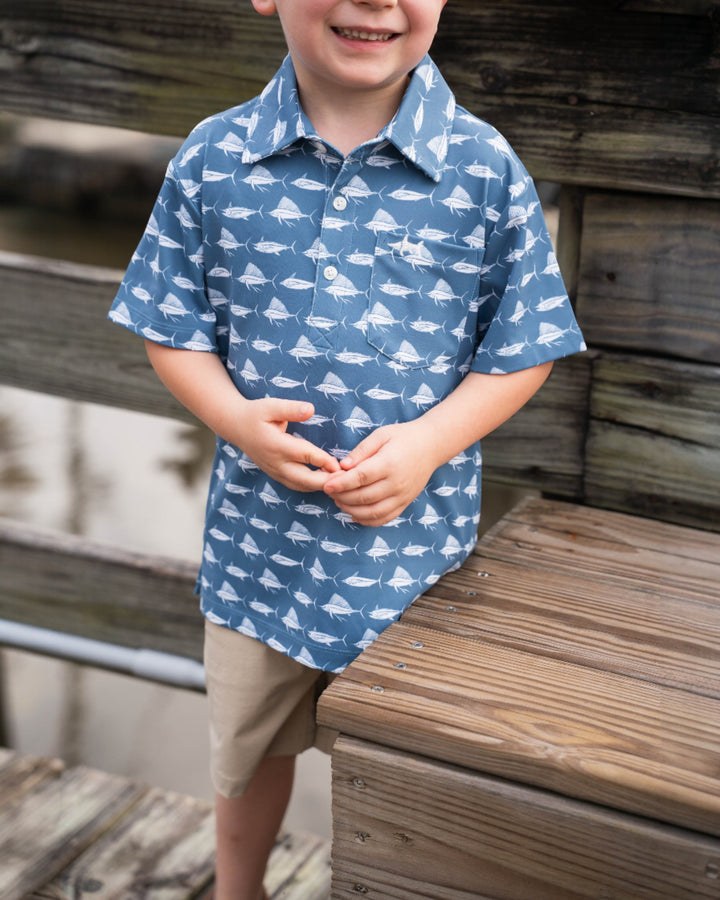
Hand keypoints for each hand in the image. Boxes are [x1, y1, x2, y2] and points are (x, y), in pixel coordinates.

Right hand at [237, 398, 339, 491]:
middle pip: (305, 479)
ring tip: (342, 482)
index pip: (305, 456)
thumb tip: (311, 409)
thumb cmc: (256, 414)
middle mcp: (276, 463)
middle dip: (327, 482)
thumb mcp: (270, 406)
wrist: (235, 427)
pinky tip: (328, 482)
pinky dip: (314, 486)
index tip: (340, 465)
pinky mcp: (277, 475)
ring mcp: (276, 472)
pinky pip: (298, 486)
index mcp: (276, 445)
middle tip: (348, 480)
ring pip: (302, 486)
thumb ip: (291, 408)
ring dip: (322, 486)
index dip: (323, 461)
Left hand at [322, 420, 436, 525]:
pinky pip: (385, 518)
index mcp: (389, 463)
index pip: (361, 478)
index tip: (326, 485)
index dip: (341, 484)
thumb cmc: (403, 437)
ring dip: (351, 510)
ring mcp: (402, 496)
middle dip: (342, 497)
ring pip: (372, 512)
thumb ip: (361, 451)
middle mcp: (397, 483)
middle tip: (329, 491)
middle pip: (364, 497)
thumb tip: (342, 466)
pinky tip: (354, 514)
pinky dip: (367, 520)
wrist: (431, 445)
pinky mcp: (405, 503)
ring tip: (339, 501)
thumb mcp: (381, 435)